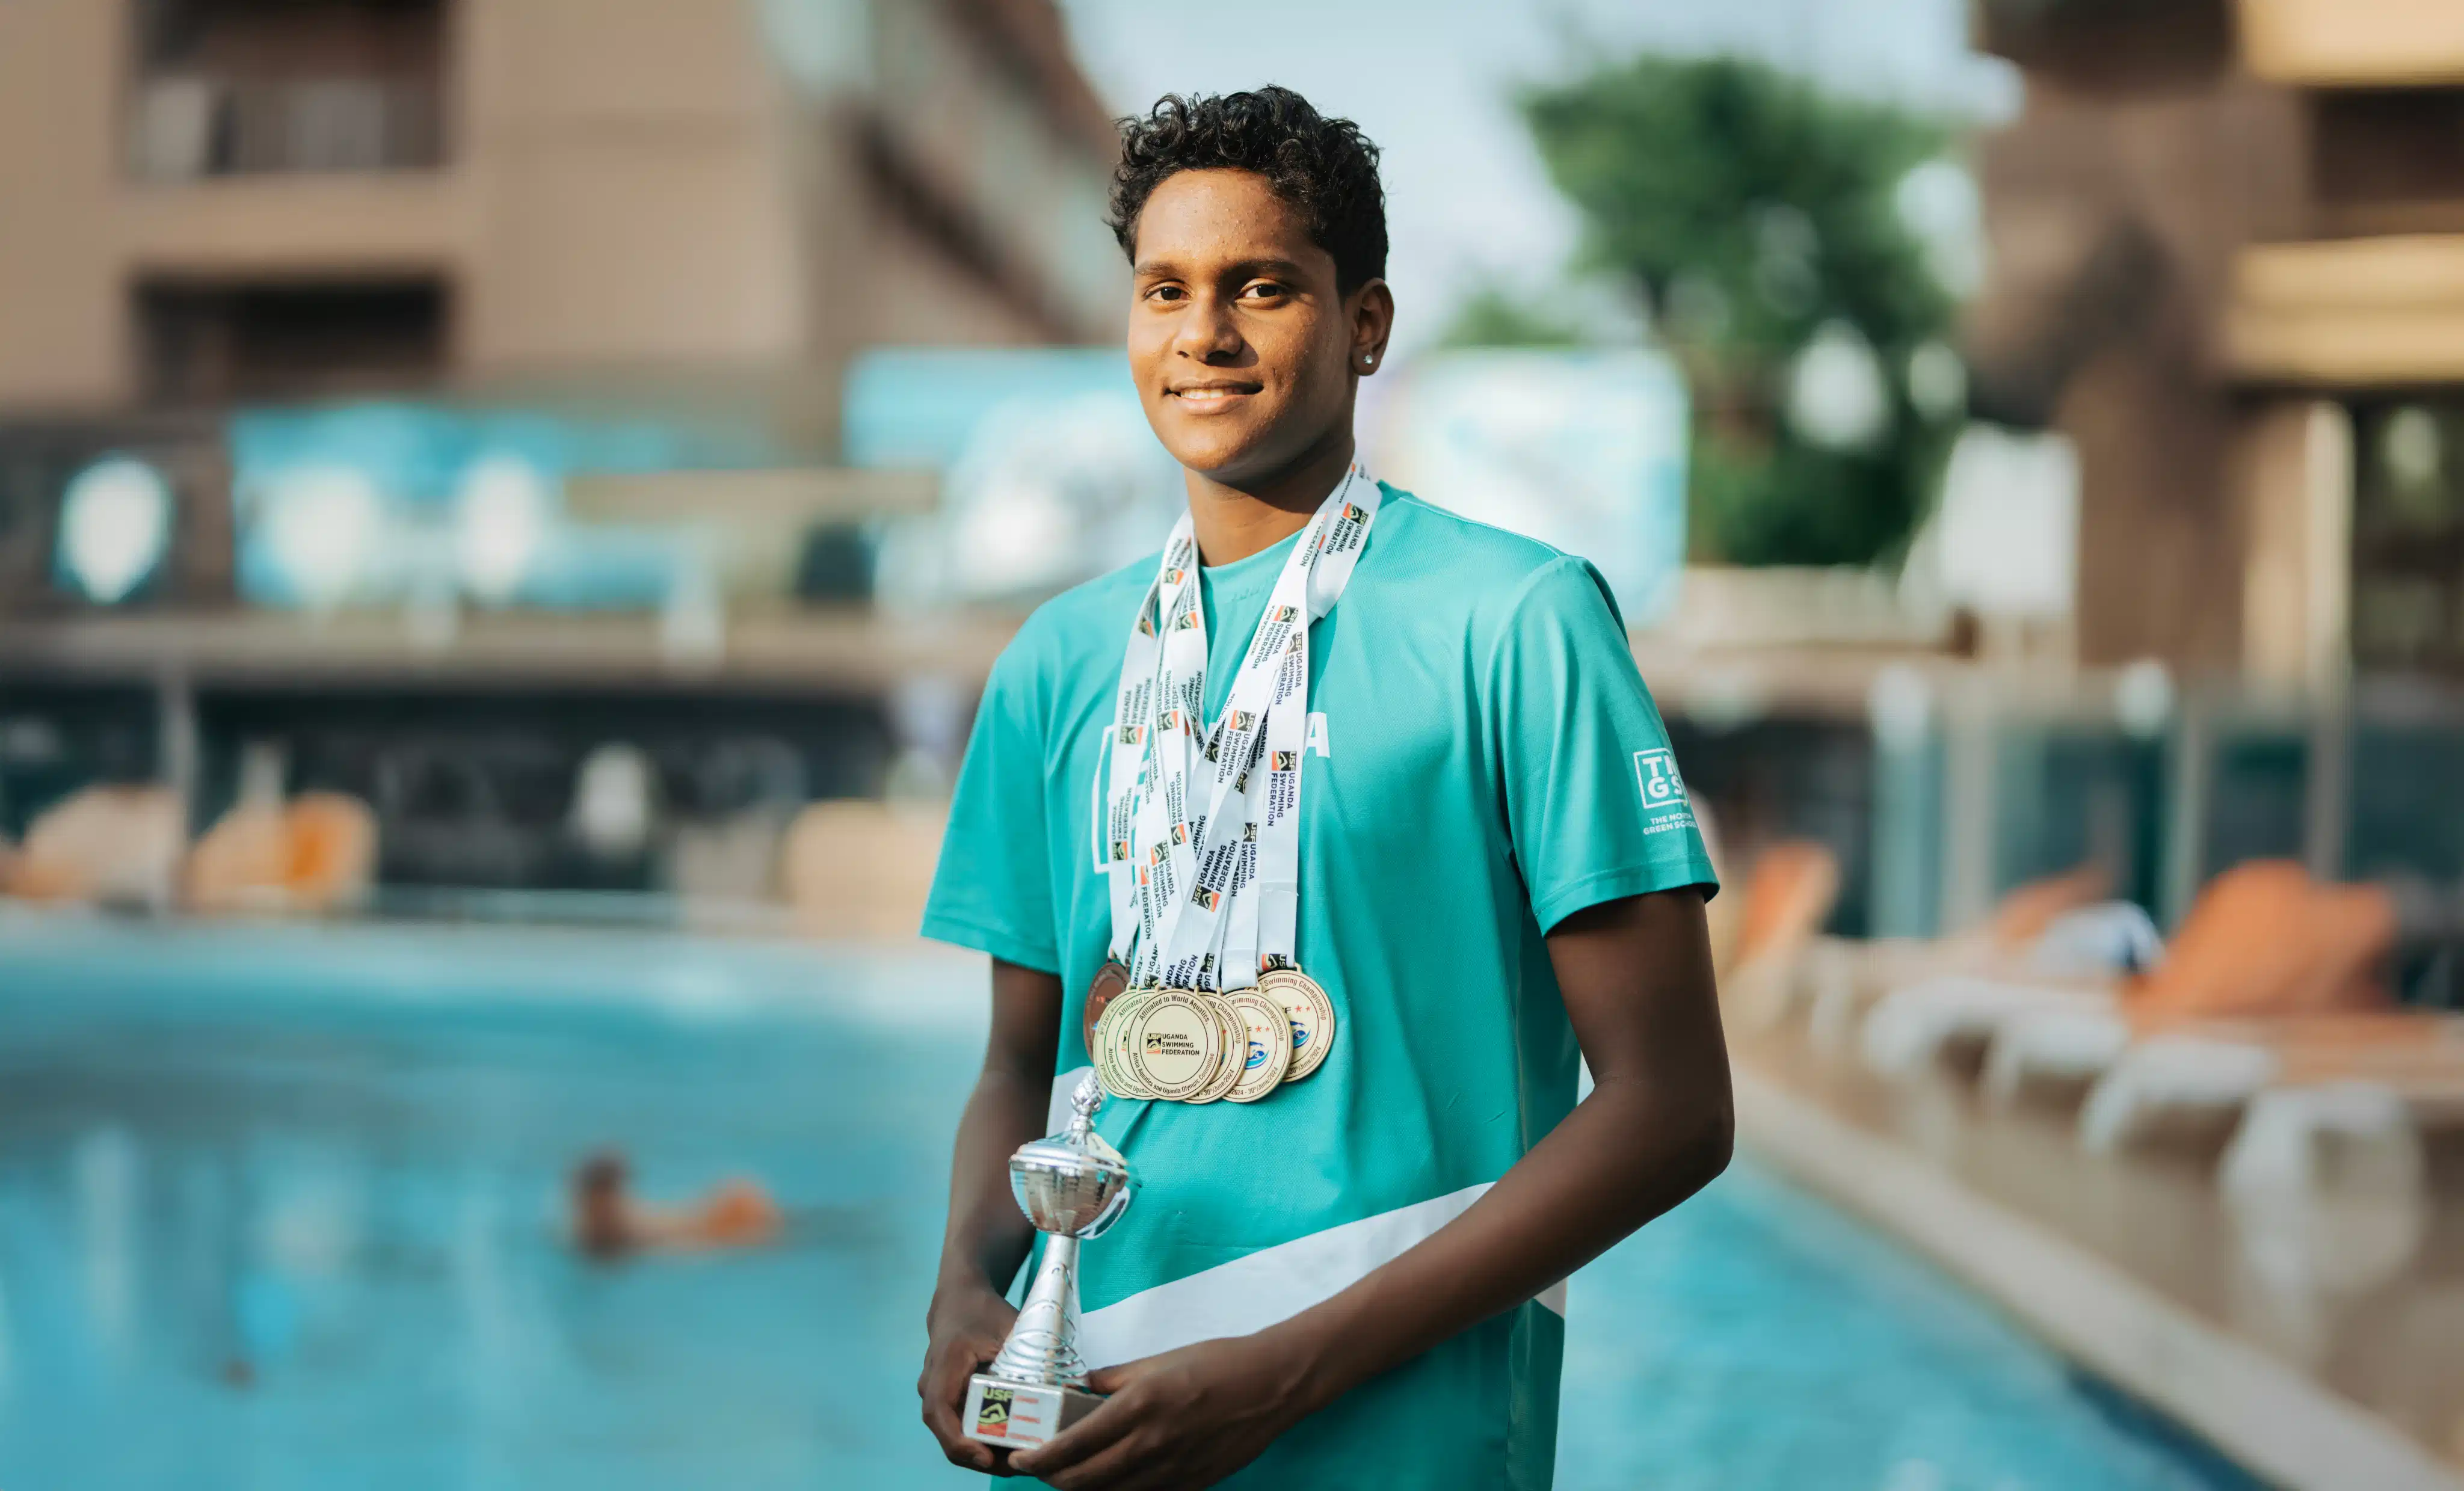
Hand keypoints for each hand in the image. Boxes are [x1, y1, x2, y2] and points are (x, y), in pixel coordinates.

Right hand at [920, 1281, 1019, 1475]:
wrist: (958, 1300)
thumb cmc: (984, 1311)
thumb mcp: (1010, 1326)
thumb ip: (1033, 1355)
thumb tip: (1071, 1388)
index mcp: (946, 1363)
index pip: (939, 1411)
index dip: (960, 1440)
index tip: (988, 1456)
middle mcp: (932, 1384)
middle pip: (948, 1434)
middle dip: (981, 1457)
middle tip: (1019, 1465)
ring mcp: (934, 1395)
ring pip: (952, 1436)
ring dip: (982, 1453)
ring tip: (1020, 1460)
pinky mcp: (945, 1401)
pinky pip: (958, 1428)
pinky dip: (981, 1442)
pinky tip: (1010, 1447)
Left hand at [1008, 1332, 1314, 1489]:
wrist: (1270, 1385)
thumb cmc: (1216, 1363)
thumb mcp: (1157, 1361)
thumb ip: (1113, 1379)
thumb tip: (1082, 1388)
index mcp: (1138, 1406)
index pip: (1074, 1445)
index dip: (1040, 1458)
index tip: (1021, 1458)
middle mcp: (1150, 1443)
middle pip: (1084, 1480)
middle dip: (1052, 1480)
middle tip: (1038, 1471)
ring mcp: (1171, 1470)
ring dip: (1082, 1490)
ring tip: (1068, 1477)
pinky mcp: (1190, 1485)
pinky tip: (1111, 1482)